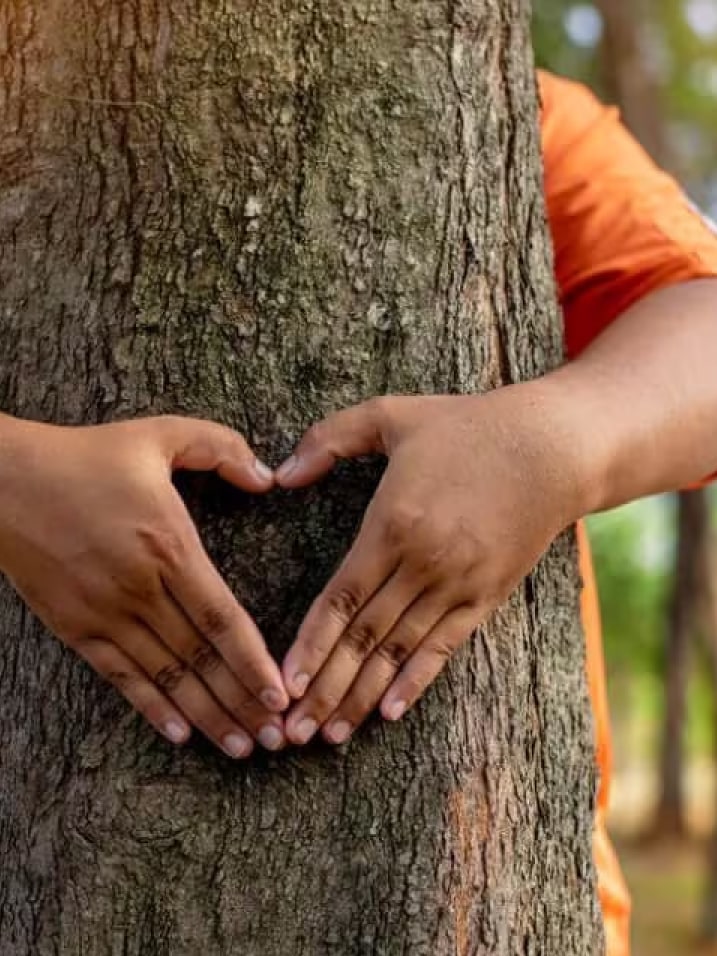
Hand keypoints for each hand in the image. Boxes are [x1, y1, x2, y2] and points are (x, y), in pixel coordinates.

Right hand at [0, 414, 289, 756]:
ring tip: (240, 746)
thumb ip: (221, 447)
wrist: (2, 481)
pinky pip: (121, 677)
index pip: (222, 618)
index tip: (281, 694)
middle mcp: (141, 589)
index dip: (253, 660)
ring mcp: (105, 613)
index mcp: (169, 546)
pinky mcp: (76, 628)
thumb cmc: (85, 457)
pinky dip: (151, 708)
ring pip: (166, 676)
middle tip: (277, 738)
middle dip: (242, 701)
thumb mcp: (160, 434)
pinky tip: (180, 734)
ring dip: (206, 715)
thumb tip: (268, 477)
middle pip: (201, 659)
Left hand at [276, 386, 590, 745]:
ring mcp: (458, 584)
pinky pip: (446, 647)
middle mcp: (423, 563)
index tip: (284, 683)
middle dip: (325, 688)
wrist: (553, 447)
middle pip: (364, 638)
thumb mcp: (392, 415)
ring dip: (362, 696)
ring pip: (400, 652)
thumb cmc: (467, 427)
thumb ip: (330, 438)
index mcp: (392, 523)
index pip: (339, 597)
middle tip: (293, 732)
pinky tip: (390, 712)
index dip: (310, 644)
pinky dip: (417, 682)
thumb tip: (280, 473)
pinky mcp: (487, 595)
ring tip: (331, 736)